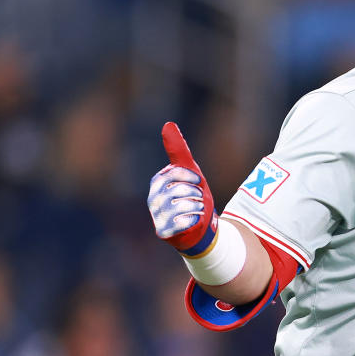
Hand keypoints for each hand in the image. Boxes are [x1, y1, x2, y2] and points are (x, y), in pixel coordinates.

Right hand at [147, 122, 217, 255]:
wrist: (201, 226)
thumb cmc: (193, 196)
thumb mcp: (190, 171)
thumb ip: (178, 149)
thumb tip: (168, 124)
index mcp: (158, 181)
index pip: (174, 172)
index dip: (191, 177)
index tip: (198, 181)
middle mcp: (153, 198)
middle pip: (178, 189)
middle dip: (195, 193)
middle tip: (198, 199)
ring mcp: (156, 216)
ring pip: (181, 205)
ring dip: (197, 206)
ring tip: (198, 209)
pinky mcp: (163, 231)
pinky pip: (182, 222)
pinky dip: (194, 220)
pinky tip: (194, 220)